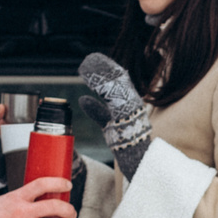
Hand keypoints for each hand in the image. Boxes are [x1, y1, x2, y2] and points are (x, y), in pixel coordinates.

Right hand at [0, 174, 73, 217]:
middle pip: (55, 207)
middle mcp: (23, 211)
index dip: (58, 183)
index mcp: (18, 197)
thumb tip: (38, 201)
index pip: (42, 184)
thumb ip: (21, 200)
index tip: (68, 185)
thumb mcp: (5, 200)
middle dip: (69, 210)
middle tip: (72, 213)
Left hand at [78, 52, 152, 180]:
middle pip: (119, 80)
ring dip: (101, 76)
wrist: (135, 158)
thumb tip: (82, 99)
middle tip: (90, 59)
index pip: (120, 80)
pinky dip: (102, 90)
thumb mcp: (107, 122)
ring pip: (117, 87)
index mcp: (130, 101)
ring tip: (87, 67)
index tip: (95, 60)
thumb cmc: (124, 140)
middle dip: (104, 69)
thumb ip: (96, 110)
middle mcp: (133, 102)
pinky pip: (113, 99)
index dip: (108, 69)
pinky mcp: (125, 117)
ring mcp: (131, 109)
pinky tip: (91, 83)